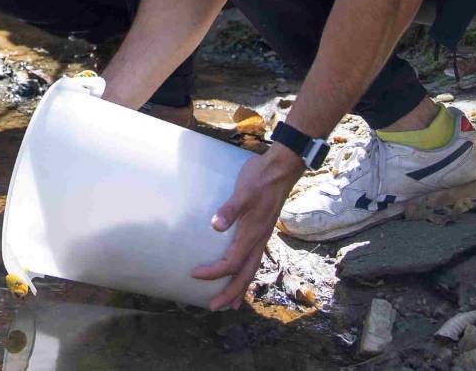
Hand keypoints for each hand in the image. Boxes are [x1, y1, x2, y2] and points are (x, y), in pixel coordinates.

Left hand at [192, 145, 301, 310]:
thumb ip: (230, 209)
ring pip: (252, 269)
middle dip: (230, 293)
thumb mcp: (243, 191)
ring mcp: (263, 236)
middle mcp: (259, 239)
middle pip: (245, 275)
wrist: (282, 168)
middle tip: (214, 308)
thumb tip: (215, 225)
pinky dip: (247, 273)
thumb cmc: (260, 178)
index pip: (231, 262)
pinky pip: (254, 259)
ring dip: (240, 288)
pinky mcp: (262, 230)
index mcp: (253, 233)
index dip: (213, 272)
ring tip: (230, 303)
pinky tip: (242, 273)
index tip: (194, 274)